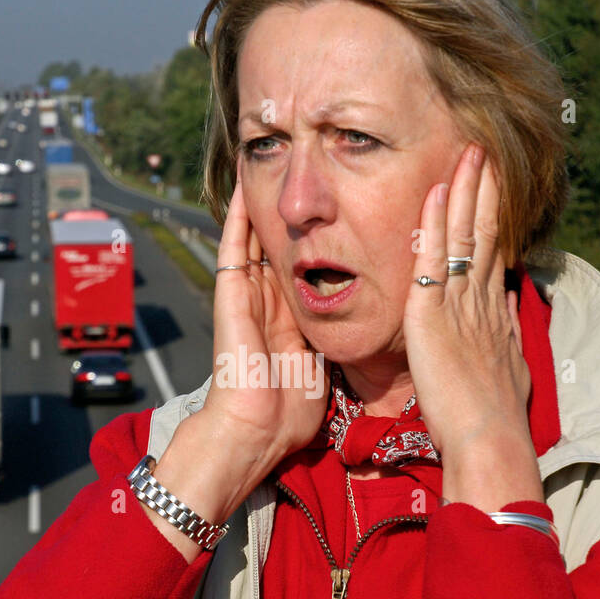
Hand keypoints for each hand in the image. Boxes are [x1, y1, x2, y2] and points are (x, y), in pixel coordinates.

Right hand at [149, 160, 325, 554]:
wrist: (255, 431)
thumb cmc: (288, 414)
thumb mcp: (323, 371)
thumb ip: (335, 350)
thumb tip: (369, 341)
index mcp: (289, 320)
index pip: (302, 271)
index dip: (315, 243)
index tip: (336, 212)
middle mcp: (267, 303)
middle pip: (278, 247)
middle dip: (290, 215)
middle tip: (300, 175)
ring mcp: (247, 297)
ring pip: (256, 239)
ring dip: (263, 205)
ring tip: (269, 167)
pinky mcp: (230, 296)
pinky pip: (235, 247)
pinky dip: (237, 217)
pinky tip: (245, 186)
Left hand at [402, 143, 542, 505]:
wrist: (488, 439)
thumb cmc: (493, 420)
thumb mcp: (505, 369)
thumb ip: (503, 334)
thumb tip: (507, 303)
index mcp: (493, 316)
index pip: (491, 256)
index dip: (492, 219)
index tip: (494, 188)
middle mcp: (482, 302)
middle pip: (484, 235)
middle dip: (484, 192)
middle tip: (485, 153)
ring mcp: (460, 305)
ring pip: (463, 237)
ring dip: (465, 192)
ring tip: (469, 154)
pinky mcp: (434, 314)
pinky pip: (432, 259)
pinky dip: (435, 223)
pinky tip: (436, 191)